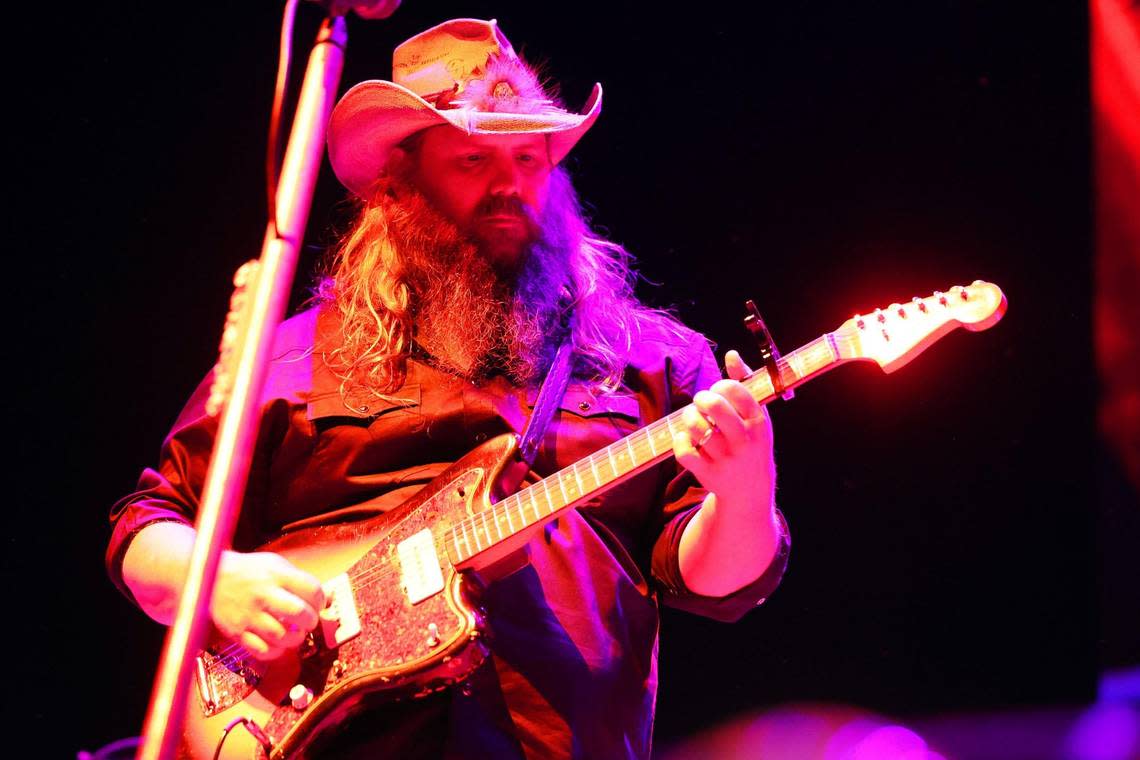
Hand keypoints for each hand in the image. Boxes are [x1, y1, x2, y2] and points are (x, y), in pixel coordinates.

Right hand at [211, 550, 325, 660]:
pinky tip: (278, 644)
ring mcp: (249, 614)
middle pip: (299, 613)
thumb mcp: (274, 564)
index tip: (318, 605)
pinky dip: (276, 652)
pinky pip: (262, 650)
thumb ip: (297, 579)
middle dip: (311, 621)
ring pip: (282, 635)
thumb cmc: (247, 572)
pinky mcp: (237, 632)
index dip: (320, 601)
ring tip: (295, 634)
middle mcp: (263, 594)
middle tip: (309, 622)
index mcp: (276, 575)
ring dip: (295, 639)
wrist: (210, 577)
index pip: (311, 589)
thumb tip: (324, 597)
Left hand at [674, 350, 775, 512]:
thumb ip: (745, 383)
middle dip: (701, 398)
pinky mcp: (708, 474)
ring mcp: (726, 459)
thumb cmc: (750, 443)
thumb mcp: (756, 416)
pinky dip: (680, 441)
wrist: (750, 490)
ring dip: (688, 417)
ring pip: (696, 427)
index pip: (736, 391)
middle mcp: (744, 441)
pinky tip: (687, 439)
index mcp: (758, 423)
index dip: (721, 385)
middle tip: (701, 402)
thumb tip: (731, 354)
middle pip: (715, 406)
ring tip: (692, 419)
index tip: (719, 391)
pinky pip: (684, 451)